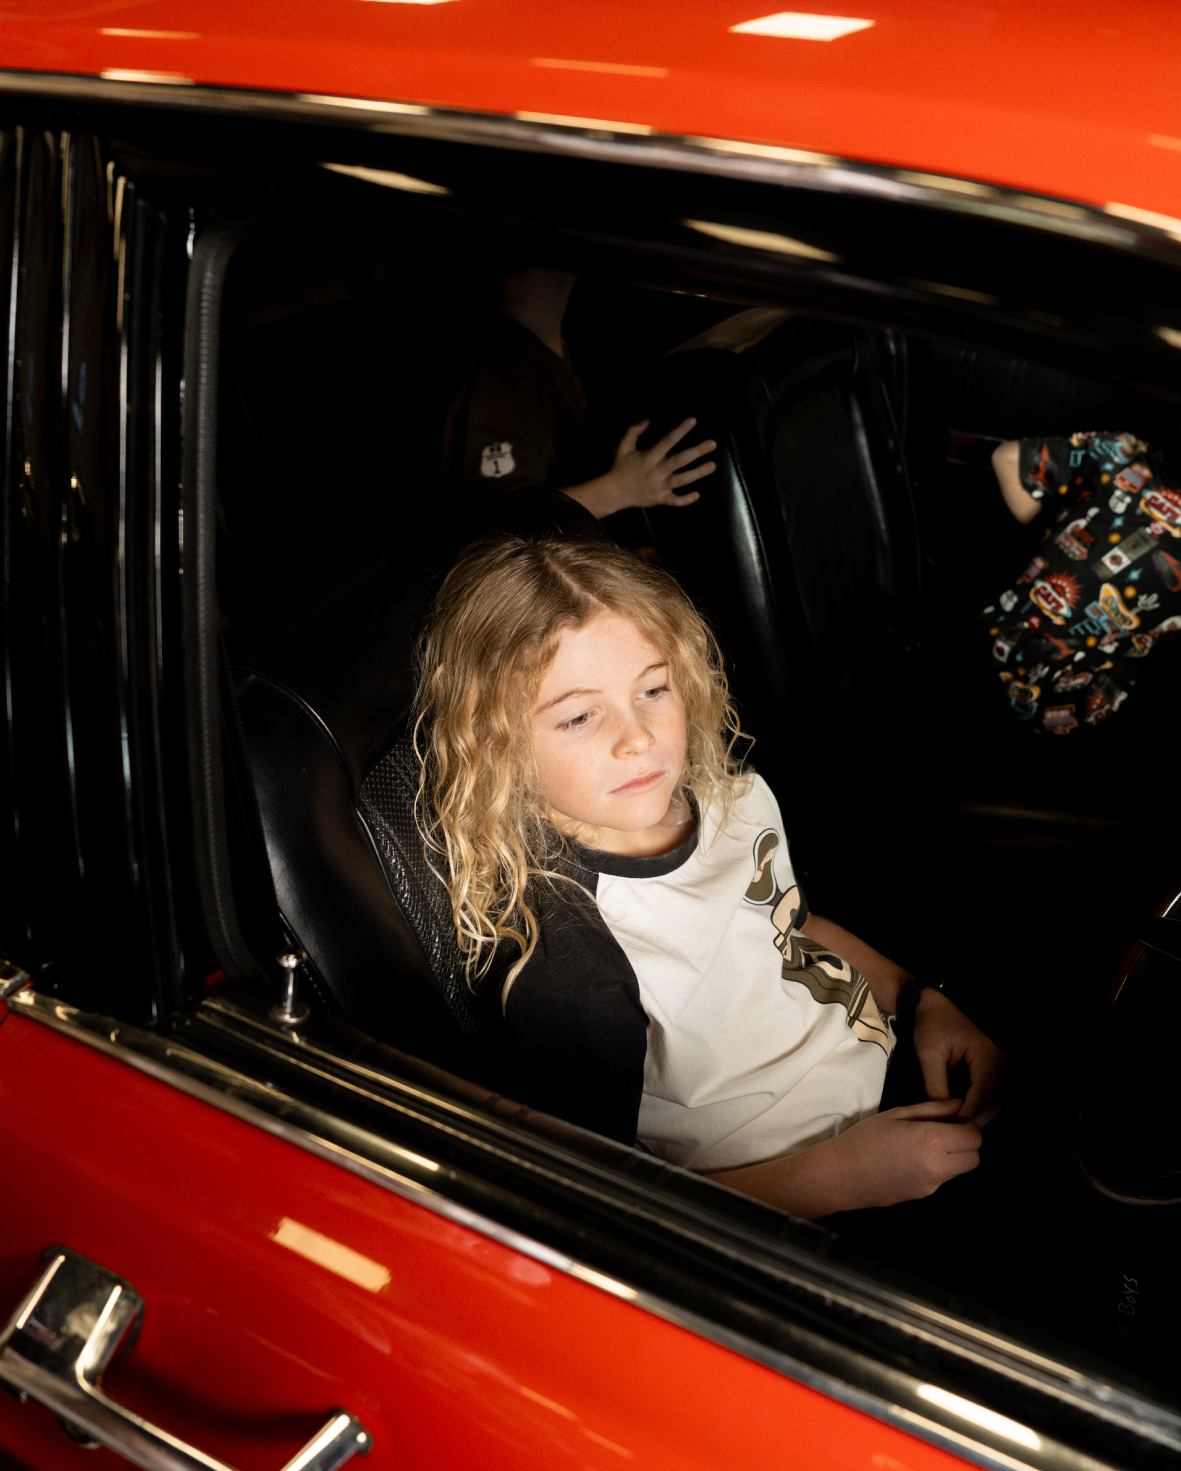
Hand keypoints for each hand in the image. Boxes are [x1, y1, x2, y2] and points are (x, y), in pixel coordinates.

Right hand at [608, 417, 716, 509]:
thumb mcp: (623, 446)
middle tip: (712, 444)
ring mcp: (659, 487)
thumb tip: (647, 420)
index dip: (680, 430)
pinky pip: (675, 501)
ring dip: (698, 473)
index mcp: (649, 457)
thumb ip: (633, 431)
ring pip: (681, 480)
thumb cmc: (620, 468)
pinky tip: (697, 495)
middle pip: (679, 461)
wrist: (614, 492)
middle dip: (696, 452)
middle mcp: (656, 472)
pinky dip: (686, 500)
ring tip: (712, 465)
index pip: (667, 441)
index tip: (693, 420)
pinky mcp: (660, 499)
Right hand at [709, 1097, 981, 1216]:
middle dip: (966, 1143)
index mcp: (931, 1139)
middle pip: (975, 1157)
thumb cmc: (865, 1137)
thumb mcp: (898, 1113)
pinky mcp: (924, 1195)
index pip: (974, 1135)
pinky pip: (943, 1179)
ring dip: (954, 1157)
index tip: (952, 1119)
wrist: (841, 1174)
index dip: (967, 1125)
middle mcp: (938, 1165)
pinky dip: (937, 1168)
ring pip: (961, 1169)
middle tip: (944, 1132)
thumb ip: (933, 1109)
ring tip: (925, 1145)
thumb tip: (960, 1105)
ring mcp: (932, 1184)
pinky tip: (912, 1160)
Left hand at [913, 988, 1004, 1124]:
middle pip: (995, 1100)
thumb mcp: (929, 1055)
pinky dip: (979, 1107)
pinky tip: (962, 1116)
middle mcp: (999, 1062)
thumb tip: (942, 1114)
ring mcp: (999, 1066)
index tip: (954, 1126)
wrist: (934, 1009)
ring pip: (996, 1101)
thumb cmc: (931, 1027)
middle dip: (976, 1118)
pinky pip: (991, 1095)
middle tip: (954, 1132)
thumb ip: (936, 1084)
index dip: (970, 1111)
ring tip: (957, 1127)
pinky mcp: (992, 1071)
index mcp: (986, 1054)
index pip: (984, 1090)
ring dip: (979, 1115)